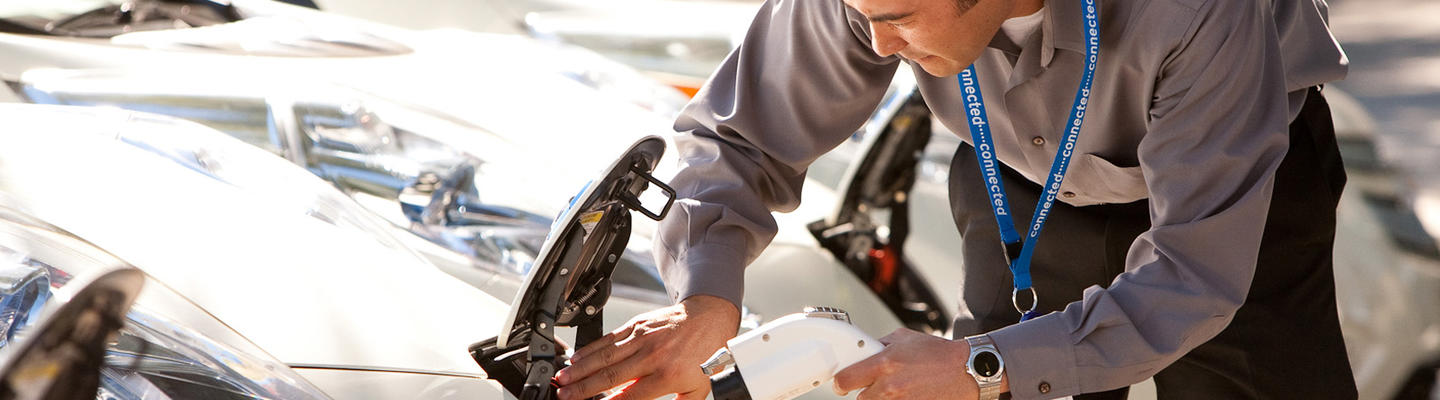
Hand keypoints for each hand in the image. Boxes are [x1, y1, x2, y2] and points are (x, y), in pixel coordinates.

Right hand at [555, 295, 739, 399]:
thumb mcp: (698, 389)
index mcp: (667, 376)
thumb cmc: (704, 355)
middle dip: (583, 388)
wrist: (709, 318)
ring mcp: (642, 338)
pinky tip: (576, 358)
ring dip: (580, 369)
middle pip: (610, 376)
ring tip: (562, 379)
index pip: (630, 396)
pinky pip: (609, 339)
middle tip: (564, 396)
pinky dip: (590, 349)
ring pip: (604, 357)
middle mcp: (652, 356)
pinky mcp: (637, 325)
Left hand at [833, 328, 1004, 398]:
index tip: (842, 383)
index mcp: (884, 363)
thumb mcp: (905, 338)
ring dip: (881, 398)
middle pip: (860, 398)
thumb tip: (864, 350)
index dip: (841, 382)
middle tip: (877, 385)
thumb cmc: (938, 354)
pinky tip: (908, 394)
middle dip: (866, 391)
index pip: (846, 379)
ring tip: (898, 389)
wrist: (966, 370)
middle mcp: (890, 385)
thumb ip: (880, 345)